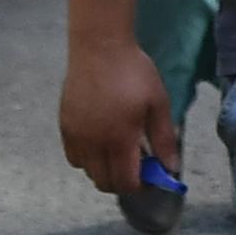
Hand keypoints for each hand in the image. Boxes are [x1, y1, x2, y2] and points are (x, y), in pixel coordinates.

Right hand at [56, 23, 178, 196]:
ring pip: (87, 171)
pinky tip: (100, 142)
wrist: (100, 47)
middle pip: (104, 182)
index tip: (151, 177)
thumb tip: (170, 168)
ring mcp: (76, 135)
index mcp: (119, 138)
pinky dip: (87, 159)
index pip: (126, 182)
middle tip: (137, 166)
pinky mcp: (65, 126)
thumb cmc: (134, 73)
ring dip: (104, 170)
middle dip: (123, 182)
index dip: (140, 187)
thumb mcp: (158, 104)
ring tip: (118, 151)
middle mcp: (93, 142)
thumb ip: (164, 139)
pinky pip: (73, 157)